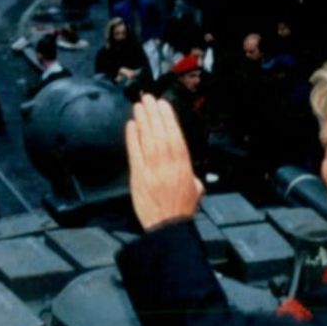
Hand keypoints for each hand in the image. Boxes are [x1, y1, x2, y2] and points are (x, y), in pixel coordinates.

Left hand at [125, 94, 202, 229]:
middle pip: (160, 133)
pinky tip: (131, 125)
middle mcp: (168, 165)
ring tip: (139, 106)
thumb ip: (193, 176)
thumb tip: (192, 172)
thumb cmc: (181, 210)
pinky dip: (132, 138)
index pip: (175, 136)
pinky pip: (135, 152)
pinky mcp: (138, 176)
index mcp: (183, 166)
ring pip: (148, 139)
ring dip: (143, 120)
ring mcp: (152, 169)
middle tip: (148, 98)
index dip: (169, 118)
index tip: (164, 105)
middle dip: (154, 114)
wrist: (167, 227)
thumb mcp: (196, 189)